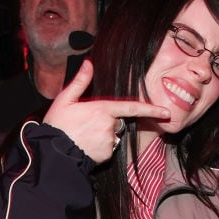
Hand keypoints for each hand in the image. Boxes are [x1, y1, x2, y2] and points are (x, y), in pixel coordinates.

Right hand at [42, 59, 170, 162]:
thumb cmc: (58, 125)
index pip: (132, 107)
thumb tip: (88, 63)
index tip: (166, 113)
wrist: (52, 153)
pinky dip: (100, 147)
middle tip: (84, 124)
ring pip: (112, 135)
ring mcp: (109, 141)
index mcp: (102, 109)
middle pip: (117, 122)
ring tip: (82, 136)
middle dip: (106, 122)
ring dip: (102, 135)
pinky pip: (108, 148)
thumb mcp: (65, 99)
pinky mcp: (107, 155)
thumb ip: (80, 82)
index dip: (151, 109)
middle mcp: (110, 125)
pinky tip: (85, 146)